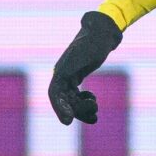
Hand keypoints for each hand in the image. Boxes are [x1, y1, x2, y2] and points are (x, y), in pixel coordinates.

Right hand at [47, 11, 122, 125]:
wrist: (100, 33)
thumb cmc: (91, 43)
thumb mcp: (82, 55)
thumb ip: (70, 66)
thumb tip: (59, 75)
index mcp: (60, 72)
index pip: (55, 94)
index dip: (60, 109)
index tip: (68, 122)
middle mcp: (61, 76)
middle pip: (64, 101)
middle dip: (77, 111)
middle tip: (94, 117)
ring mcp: (69, 78)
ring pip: (72, 101)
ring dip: (83, 109)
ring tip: (96, 113)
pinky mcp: (76, 78)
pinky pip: (77, 96)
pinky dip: (85, 102)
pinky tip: (94, 100)